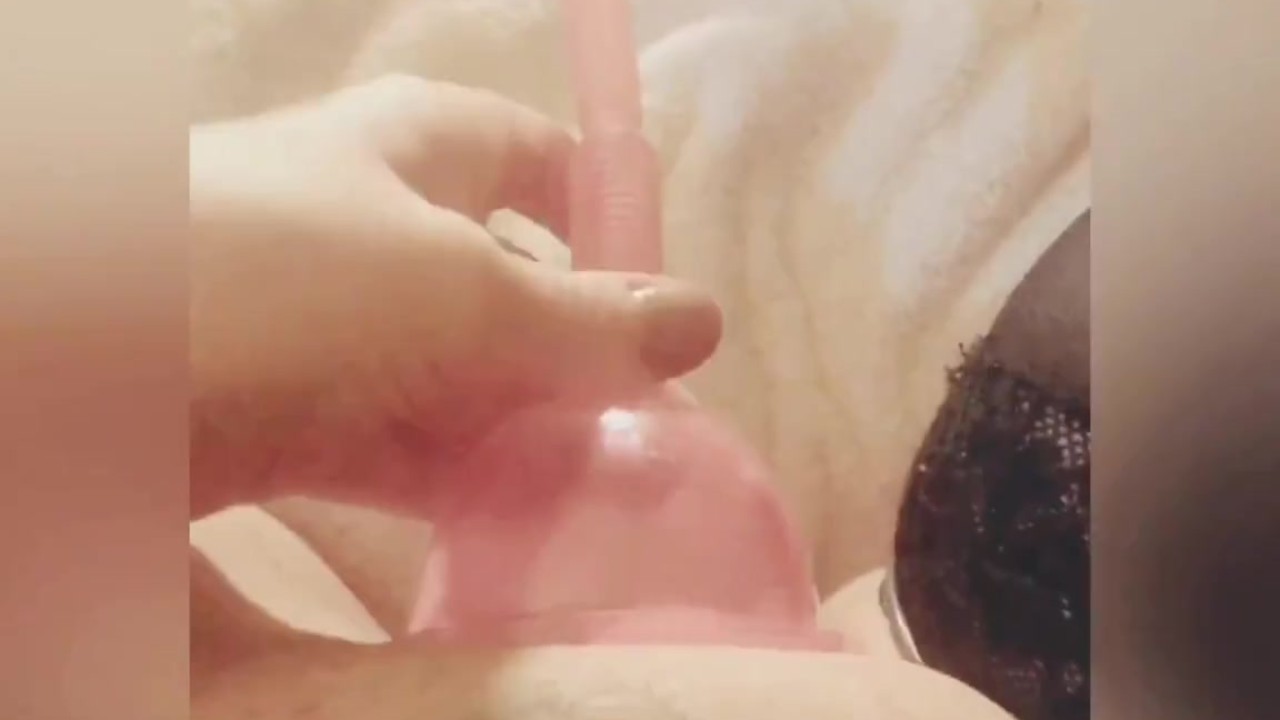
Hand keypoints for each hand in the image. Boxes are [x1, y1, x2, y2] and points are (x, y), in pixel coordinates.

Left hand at [189, 76, 722, 517]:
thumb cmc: (286, 275)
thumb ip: (585, 318)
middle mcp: (374, 228)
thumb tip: (703, 321)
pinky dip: (455, 486)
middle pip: (507, 288)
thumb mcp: (460, 288)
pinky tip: (514, 532)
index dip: (607, 222)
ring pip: (458, 379)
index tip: (667, 310)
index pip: (537, 161)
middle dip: (579, 362)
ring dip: (528, 438)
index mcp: (415, 150)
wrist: (65, 366)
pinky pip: (397, 447)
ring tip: (603, 506)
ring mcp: (329, 328)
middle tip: (653, 443)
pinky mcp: (289, 417)